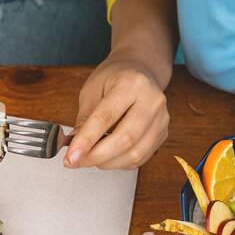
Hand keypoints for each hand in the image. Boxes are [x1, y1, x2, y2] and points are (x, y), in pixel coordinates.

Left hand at [66, 54, 169, 169]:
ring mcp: (161, 119)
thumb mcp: (92, 91)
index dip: (86, 140)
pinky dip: (120, 163)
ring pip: (135, 153)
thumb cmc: (114, 79)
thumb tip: (75, 149)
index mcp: (131, 84)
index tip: (71, 157)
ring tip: (90, 159)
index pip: (106, 117)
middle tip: (76, 162)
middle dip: (96, 156)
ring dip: (107, 163)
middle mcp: (152, 101)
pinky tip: (107, 157)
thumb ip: (84, 120)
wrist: (141, 71)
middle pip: (125, 139)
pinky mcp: (163, 133)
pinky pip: (141, 158)